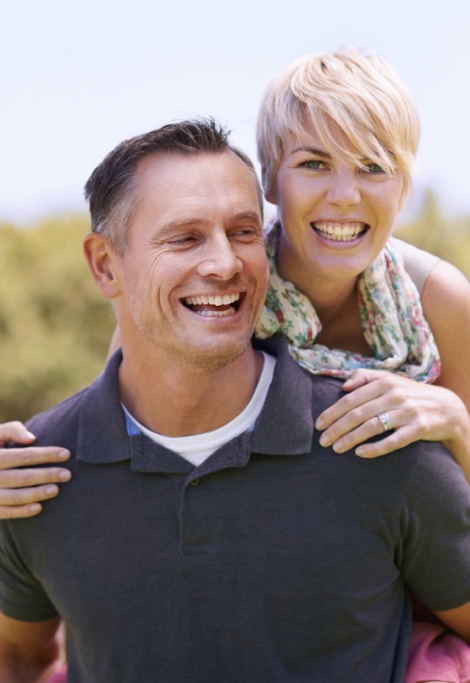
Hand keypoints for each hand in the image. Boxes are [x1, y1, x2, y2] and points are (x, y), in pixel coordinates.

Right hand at [0, 422, 70, 518]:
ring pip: (15, 496)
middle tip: (67, 474)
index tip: (66, 454)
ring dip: (37, 494)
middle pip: (22, 477)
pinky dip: (22, 511)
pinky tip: (39, 507)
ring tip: (56, 489)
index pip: (24, 455)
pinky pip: (5, 512)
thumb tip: (32, 438)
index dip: (46, 454)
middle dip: (47, 475)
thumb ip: (12, 430)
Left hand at [314, 369, 469, 458]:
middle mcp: (395, 395)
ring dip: (351, 439)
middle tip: (322, 441)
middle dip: (337, 428)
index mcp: (385, 382)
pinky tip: (361, 454)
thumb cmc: (411, 394)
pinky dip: (376, 448)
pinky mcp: (419, 428)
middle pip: (358, 413)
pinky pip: (394, 440)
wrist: (448, 407)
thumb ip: (365, 377)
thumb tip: (343, 386)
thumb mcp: (390, 380)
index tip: (318, 424)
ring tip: (336, 449)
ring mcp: (408, 412)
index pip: (352, 398)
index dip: (333, 412)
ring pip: (373, 426)